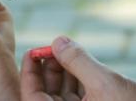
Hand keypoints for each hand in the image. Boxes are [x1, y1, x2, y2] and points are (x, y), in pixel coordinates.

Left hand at [20, 36, 135, 100]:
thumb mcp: (105, 83)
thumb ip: (79, 61)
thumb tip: (58, 41)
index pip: (32, 95)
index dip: (30, 72)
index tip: (34, 50)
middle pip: (47, 94)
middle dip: (51, 68)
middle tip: (56, 47)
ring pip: (65, 95)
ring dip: (66, 72)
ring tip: (70, 52)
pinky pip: (81, 98)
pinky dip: (81, 81)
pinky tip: (84, 65)